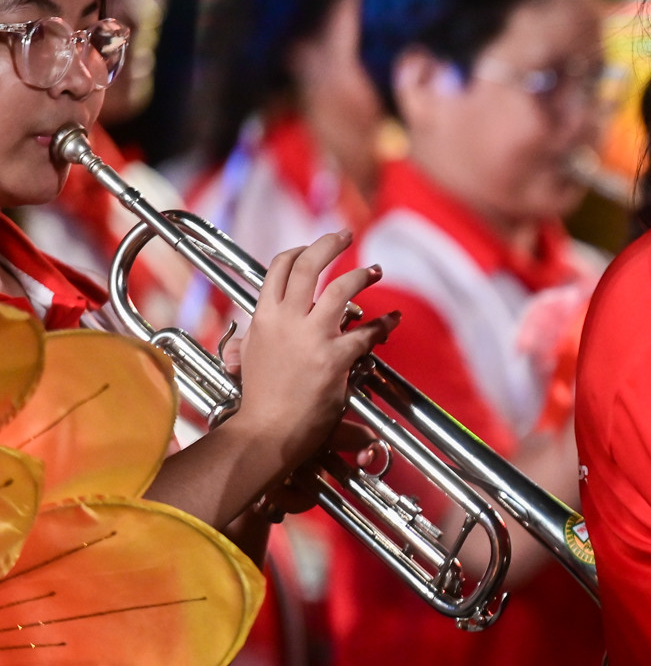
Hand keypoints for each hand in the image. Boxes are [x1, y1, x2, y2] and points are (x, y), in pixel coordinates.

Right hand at [225, 231, 398, 479]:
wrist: (267, 431)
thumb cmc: (260, 401)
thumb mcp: (249, 362)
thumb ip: (251, 344)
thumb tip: (242, 342)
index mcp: (263, 318)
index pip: (279, 269)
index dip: (298, 252)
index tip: (312, 248)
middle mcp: (285, 320)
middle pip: (308, 265)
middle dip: (329, 244)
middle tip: (344, 235)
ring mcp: (312, 336)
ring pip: (341, 288)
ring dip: (362, 274)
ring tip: (375, 269)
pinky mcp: (335, 357)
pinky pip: (367, 332)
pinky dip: (385, 324)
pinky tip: (394, 320)